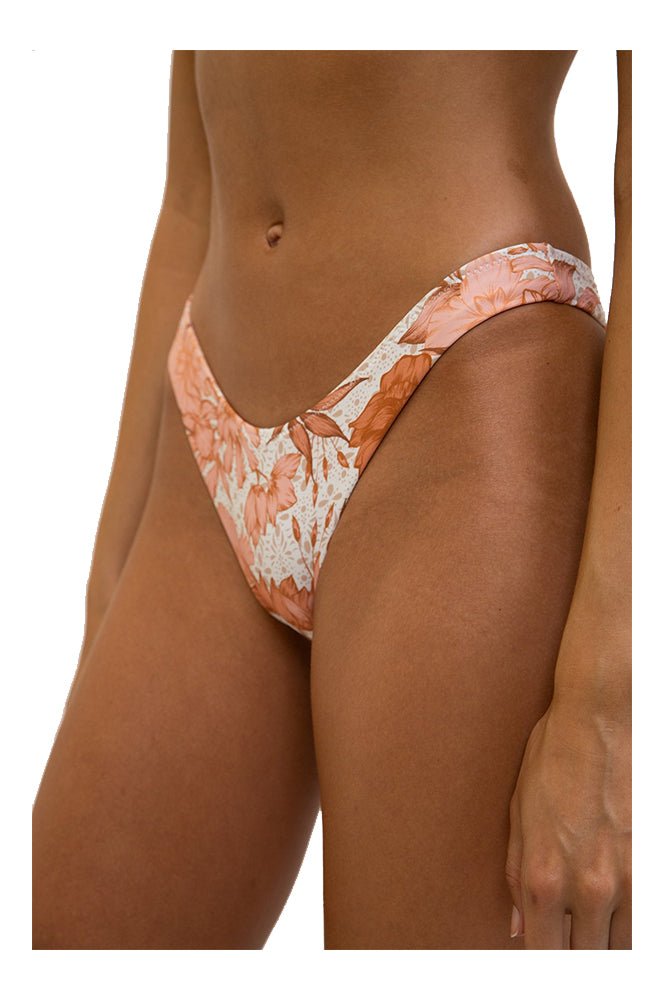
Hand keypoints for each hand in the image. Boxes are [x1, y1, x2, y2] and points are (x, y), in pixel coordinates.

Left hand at [505, 695, 630, 947]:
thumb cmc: (554, 758)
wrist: (602, 717)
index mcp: (543, 877)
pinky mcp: (652, 867)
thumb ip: (516, 875)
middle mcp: (588, 888)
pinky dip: (631, 927)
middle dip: (576, 958)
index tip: (542, 961)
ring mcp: (627, 880)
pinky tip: (617, 916)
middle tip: (570, 945)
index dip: (541, 966)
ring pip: (621, 950)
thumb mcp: (519, 812)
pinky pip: (644, 923)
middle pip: (586, 961)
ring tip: (593, 933)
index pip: (544, 955)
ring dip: (606, 947)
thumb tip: (518, 925)